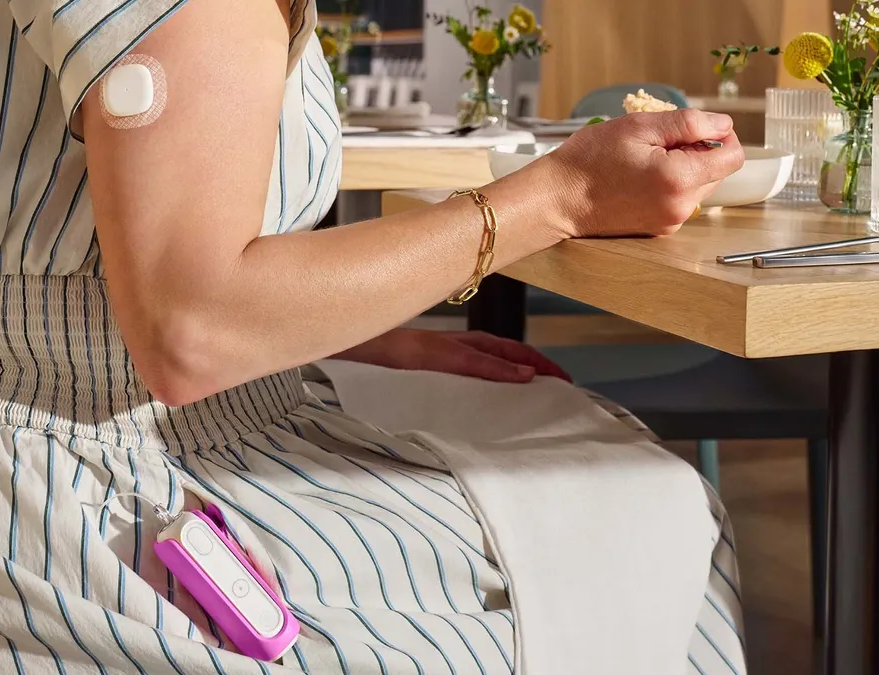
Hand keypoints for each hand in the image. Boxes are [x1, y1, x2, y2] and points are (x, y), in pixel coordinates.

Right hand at [331, 328, 571, 383]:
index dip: (514, 356)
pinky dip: (495, 369)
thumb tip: (417, 392)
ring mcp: (424, 347)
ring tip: (553, 378)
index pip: (481, 347)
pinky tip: (522, 376)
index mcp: (426, 347)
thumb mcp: (379, 364)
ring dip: (522, 364)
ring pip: (485, 353)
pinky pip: (464, 362)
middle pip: (493, 346)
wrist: (314, 330)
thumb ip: (405, 370)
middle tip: (564, 377)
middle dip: (531, 360)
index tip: (542, 371)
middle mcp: (431, 343)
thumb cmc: (341, 348)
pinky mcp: (415, 354)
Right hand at [535, 109, 744, 238]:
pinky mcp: (660, 229)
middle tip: (661, 141)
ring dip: (685, 167)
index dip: (722, 136)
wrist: (558, 199)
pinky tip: (642, 176)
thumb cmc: (590, 161)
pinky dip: (670, 184)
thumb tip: (723, 124)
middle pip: (717, 172)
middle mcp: (680, 206)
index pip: (733, 157)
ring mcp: (671, 221)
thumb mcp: (639, 126)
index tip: (699, 128)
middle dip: (699, 151)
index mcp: (679, 179)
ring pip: (699, 186)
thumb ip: (688, 124)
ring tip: (648, 158)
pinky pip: (680, 200)